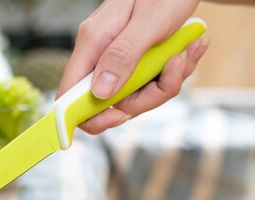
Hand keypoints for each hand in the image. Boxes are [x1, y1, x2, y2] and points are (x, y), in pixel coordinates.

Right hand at [58, 0, 208, 134]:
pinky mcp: (136, 60)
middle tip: (172, 73)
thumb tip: (100, 93)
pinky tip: (189, 49)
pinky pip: (151, 83)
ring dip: (167, 82)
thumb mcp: (148, 21)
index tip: (117, 117)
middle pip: (110, 102)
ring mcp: (118, 60)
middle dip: (147, 98)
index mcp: (92, 44)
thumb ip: (122, 56)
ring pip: (135, 95)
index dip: (87, 116)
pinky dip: (174, 71)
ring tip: (185, 54)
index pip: (69, 95)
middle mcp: (100, 56)